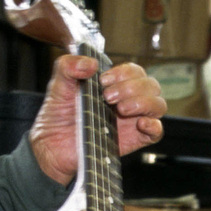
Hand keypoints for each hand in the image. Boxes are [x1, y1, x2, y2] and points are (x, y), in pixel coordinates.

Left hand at [29, 57, 166, 184]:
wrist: (52, 146)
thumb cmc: (57, 115)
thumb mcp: (58, 85)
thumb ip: (68, 66)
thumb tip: (90, 64)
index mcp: (114, 85)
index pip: (135, 71)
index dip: (124, 73)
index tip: (104, 80)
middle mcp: (127, 100)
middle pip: (151, 85)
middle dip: (132, 87)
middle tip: (108, 97)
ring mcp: (132, 121)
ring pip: (158, 105)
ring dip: (143, 102)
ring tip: (120, 109)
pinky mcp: (133, 140)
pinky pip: (157, 132)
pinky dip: (154, 125)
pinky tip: (140, 123)